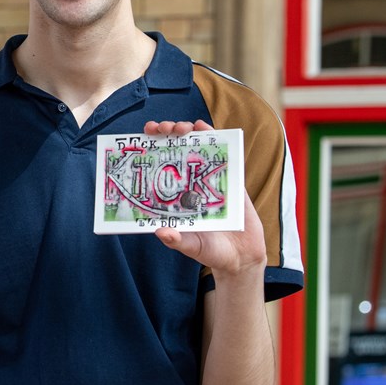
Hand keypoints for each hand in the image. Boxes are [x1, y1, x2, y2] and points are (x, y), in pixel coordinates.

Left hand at [143, 120, 267, 278]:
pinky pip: (223, 154)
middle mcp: (190, 184)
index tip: (143, 137)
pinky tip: (205, 128)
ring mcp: (211, 179)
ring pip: (197, 147)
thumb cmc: (211, 252)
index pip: (159, 166)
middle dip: (168, 133)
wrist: (242, 258)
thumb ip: (177, 241)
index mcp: (176, 196)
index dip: (150, 149)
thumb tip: (160, 232)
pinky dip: (214, 138)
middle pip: (176, 150)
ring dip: (189, 130)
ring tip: (183, 127)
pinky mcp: (232, 179)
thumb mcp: (192, 247)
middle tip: (162, 129)